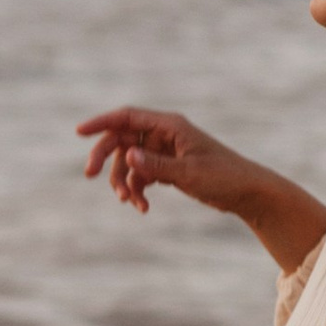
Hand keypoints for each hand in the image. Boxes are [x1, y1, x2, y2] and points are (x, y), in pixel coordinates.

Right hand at [76, 104, 253, 218]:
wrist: (247, 193)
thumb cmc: (223, 177)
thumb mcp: (189, 173)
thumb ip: (156, 165)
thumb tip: (127, 156)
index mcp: (170, 125)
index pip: (127, 118)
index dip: (101, 122)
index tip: (79, 132)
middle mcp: (164, 134)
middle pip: (122, 139)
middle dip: (105, 157)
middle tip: (89, 176)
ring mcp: (165, 151)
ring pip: (129, 161)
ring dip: (123, 181)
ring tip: (130, 202)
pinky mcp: (168, 168)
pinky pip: (142, 175)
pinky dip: (138, 190)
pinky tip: (143, 208)